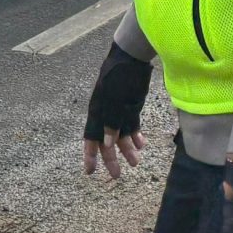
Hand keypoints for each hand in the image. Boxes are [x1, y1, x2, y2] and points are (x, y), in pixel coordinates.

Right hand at [82, 44, 151, 181]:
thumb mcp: (114, 99)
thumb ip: (111, 121)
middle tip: (117, 176)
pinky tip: (142, 145)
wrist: (133, 57)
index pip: (91, 137)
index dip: (90, 155)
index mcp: (97, 111)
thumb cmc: (119, 76)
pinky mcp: (131, 106)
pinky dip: (136, 135)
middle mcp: (106, 113)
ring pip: (121, 134)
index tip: (90, 172)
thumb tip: (107, 144)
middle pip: (107, 140)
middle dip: (111, 158)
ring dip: (127, 149)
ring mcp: (119, 110)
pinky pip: (132, 125)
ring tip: (136, 162)